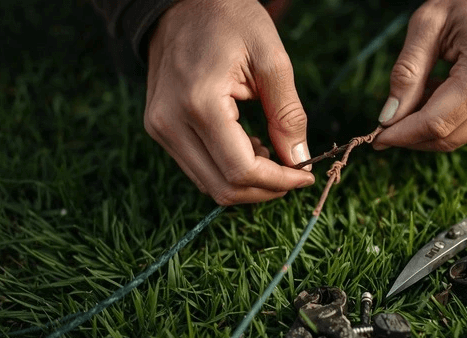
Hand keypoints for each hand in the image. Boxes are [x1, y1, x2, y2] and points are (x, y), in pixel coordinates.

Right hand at [145, 0, 313, 204]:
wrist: (183, 2)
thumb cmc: (230, 20)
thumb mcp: (272, 59)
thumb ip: (288, 114)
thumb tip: (299, 159)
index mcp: (199, 103)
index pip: (241, 170)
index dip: (279, 182)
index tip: (306, 174)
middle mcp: (170, 122)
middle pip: (223, 187)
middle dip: (265, 190)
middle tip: (294, 172)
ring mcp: (159, 128)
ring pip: (208, 184)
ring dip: (247, 182)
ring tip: (272, 152)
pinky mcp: (159, 129)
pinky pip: (198, 168)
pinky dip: (228, 170)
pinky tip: (251, 146)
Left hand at [373, 0, 466, 151]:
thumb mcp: (431, 23)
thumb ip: (407, 72)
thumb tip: (388, 119)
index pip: (436, 124)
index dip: (402, 135)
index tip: (377, 138)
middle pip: (449, 138)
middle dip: (415, 134)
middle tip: (393, 118)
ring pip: (463, 138)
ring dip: (438, 124)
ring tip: (433, 88)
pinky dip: (460, 120)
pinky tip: (457, 92)